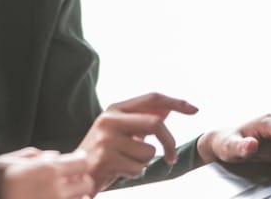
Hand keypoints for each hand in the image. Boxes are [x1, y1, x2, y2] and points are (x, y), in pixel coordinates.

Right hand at [0, 147, 93, 198]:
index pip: (81, 162)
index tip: (77, 162)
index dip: (80, 161)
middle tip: (71, 180)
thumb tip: (52, 155)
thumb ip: (31, 155)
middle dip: (80, 180)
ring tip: (65, 193)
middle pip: (86, 182)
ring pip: (84, 198)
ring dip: (78, 195)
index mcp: (46, 169)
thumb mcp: (7, 163)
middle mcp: (56, 189)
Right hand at [76, 92, 198, 190]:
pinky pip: (137, 168)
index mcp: (115, 109)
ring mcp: (106, 139)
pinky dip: (134, 173)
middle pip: (154, 124)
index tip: (194, 109)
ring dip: (143, 163)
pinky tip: (118, 171)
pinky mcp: (106, 159)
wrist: (76, 172)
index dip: (176, 102)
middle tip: (172, 157)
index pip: (152, 98)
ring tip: (126, 163)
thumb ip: (141, 120)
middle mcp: (109, 119)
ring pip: (148, 152)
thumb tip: (167, 110)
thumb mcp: (120, 131)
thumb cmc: (103, 152)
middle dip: (169, 142)